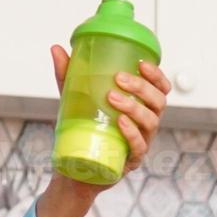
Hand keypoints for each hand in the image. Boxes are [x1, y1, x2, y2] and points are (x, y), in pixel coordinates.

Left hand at [49, 45, 172, 182]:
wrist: (75, 168)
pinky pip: (139, 146)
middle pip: (158, 102)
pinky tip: (120, 123)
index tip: (141, 63)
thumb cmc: (83, 129)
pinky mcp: (131, 161)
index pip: (160, 88)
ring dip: (134, 107)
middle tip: (119, 79)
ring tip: (111, 97)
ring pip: (150, 122)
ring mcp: (141, 142)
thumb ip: (68, 74)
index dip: (156, 75)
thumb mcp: (75, 99)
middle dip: (141, 87)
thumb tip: (56, 48)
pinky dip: (132, 133)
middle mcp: (146, 124)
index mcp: (141, 106)